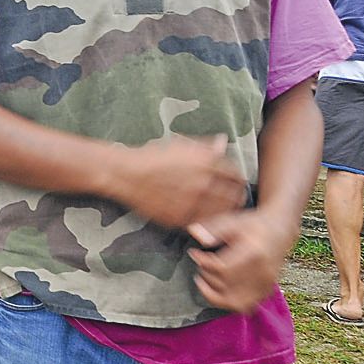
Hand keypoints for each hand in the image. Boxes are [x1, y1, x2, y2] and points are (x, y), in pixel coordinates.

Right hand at [105, 135, 247, 230]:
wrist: (126, 174)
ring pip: (223, 211)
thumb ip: (205, 146)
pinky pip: (204, 222)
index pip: (235, 174)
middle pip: (234, 195)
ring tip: (223, 208)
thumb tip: (222, 142)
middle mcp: (203, 182)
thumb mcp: (180, 145)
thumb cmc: (151, 157)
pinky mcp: (182, 218)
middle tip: (234, 198)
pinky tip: (206, 215)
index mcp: (206, 162)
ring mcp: (193, 202)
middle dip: (236, 196)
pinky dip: (209, 219)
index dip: (237, 179)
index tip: (234, 182)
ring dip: (226, 210)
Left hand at [187, 208, 291, 313]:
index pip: (222, 268)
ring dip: (214, 295)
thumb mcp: (232, 221)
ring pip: (235, 303)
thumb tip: (194, 233)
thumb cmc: (252, 225)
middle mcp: (263, 273)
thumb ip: (213, 228)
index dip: (203, 262)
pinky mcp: (266, 292)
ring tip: (205, 281)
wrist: (278, 231)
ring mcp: (266, 285)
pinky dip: (228, 302)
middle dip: (206, 276)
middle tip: (201, 264)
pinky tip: (219, 289)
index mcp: (254, 254)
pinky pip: (245, 306)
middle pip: (226, 286)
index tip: (194, 254)